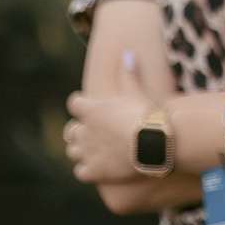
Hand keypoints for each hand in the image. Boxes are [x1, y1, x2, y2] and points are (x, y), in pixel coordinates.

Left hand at [65, 51, 152, 184]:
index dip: (81, 105)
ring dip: (81, 150)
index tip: (90, 107)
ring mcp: (87, 152)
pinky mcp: (93, 171)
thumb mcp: (138, 92)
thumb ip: (129, 74)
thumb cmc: (146, 115)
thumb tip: (128, 52)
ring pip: (73, 151)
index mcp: (91, 110)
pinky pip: (80, 172)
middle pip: (71, 130)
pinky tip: (98, 167)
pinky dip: (87, 169)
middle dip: (80, 130)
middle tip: (95, 131)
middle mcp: (84, 131)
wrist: (154, 144)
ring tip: (95, 150)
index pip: (74, 104)